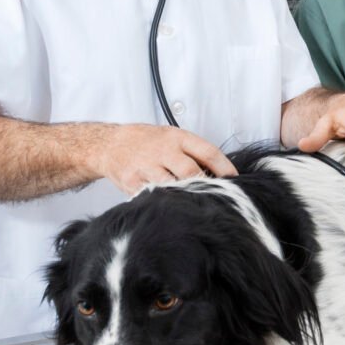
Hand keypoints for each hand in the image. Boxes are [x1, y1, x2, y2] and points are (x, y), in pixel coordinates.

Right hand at [93, 124, 236, 194]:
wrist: (108, 144)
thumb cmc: (146, 142)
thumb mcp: (171, 137)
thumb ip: (192, 152)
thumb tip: (219, 173)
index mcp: (177, 137)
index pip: (208, 152)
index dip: (225, 168)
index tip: (235, 181)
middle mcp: (163, 150)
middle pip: (192, 173)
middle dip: (205, 187)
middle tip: (216, 198)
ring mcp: (146, 166)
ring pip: (173, 187)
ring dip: (185, 197)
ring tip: (195, 205)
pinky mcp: (133, 182)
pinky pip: (153, 196)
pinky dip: (164, 203)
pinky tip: (171, 208)